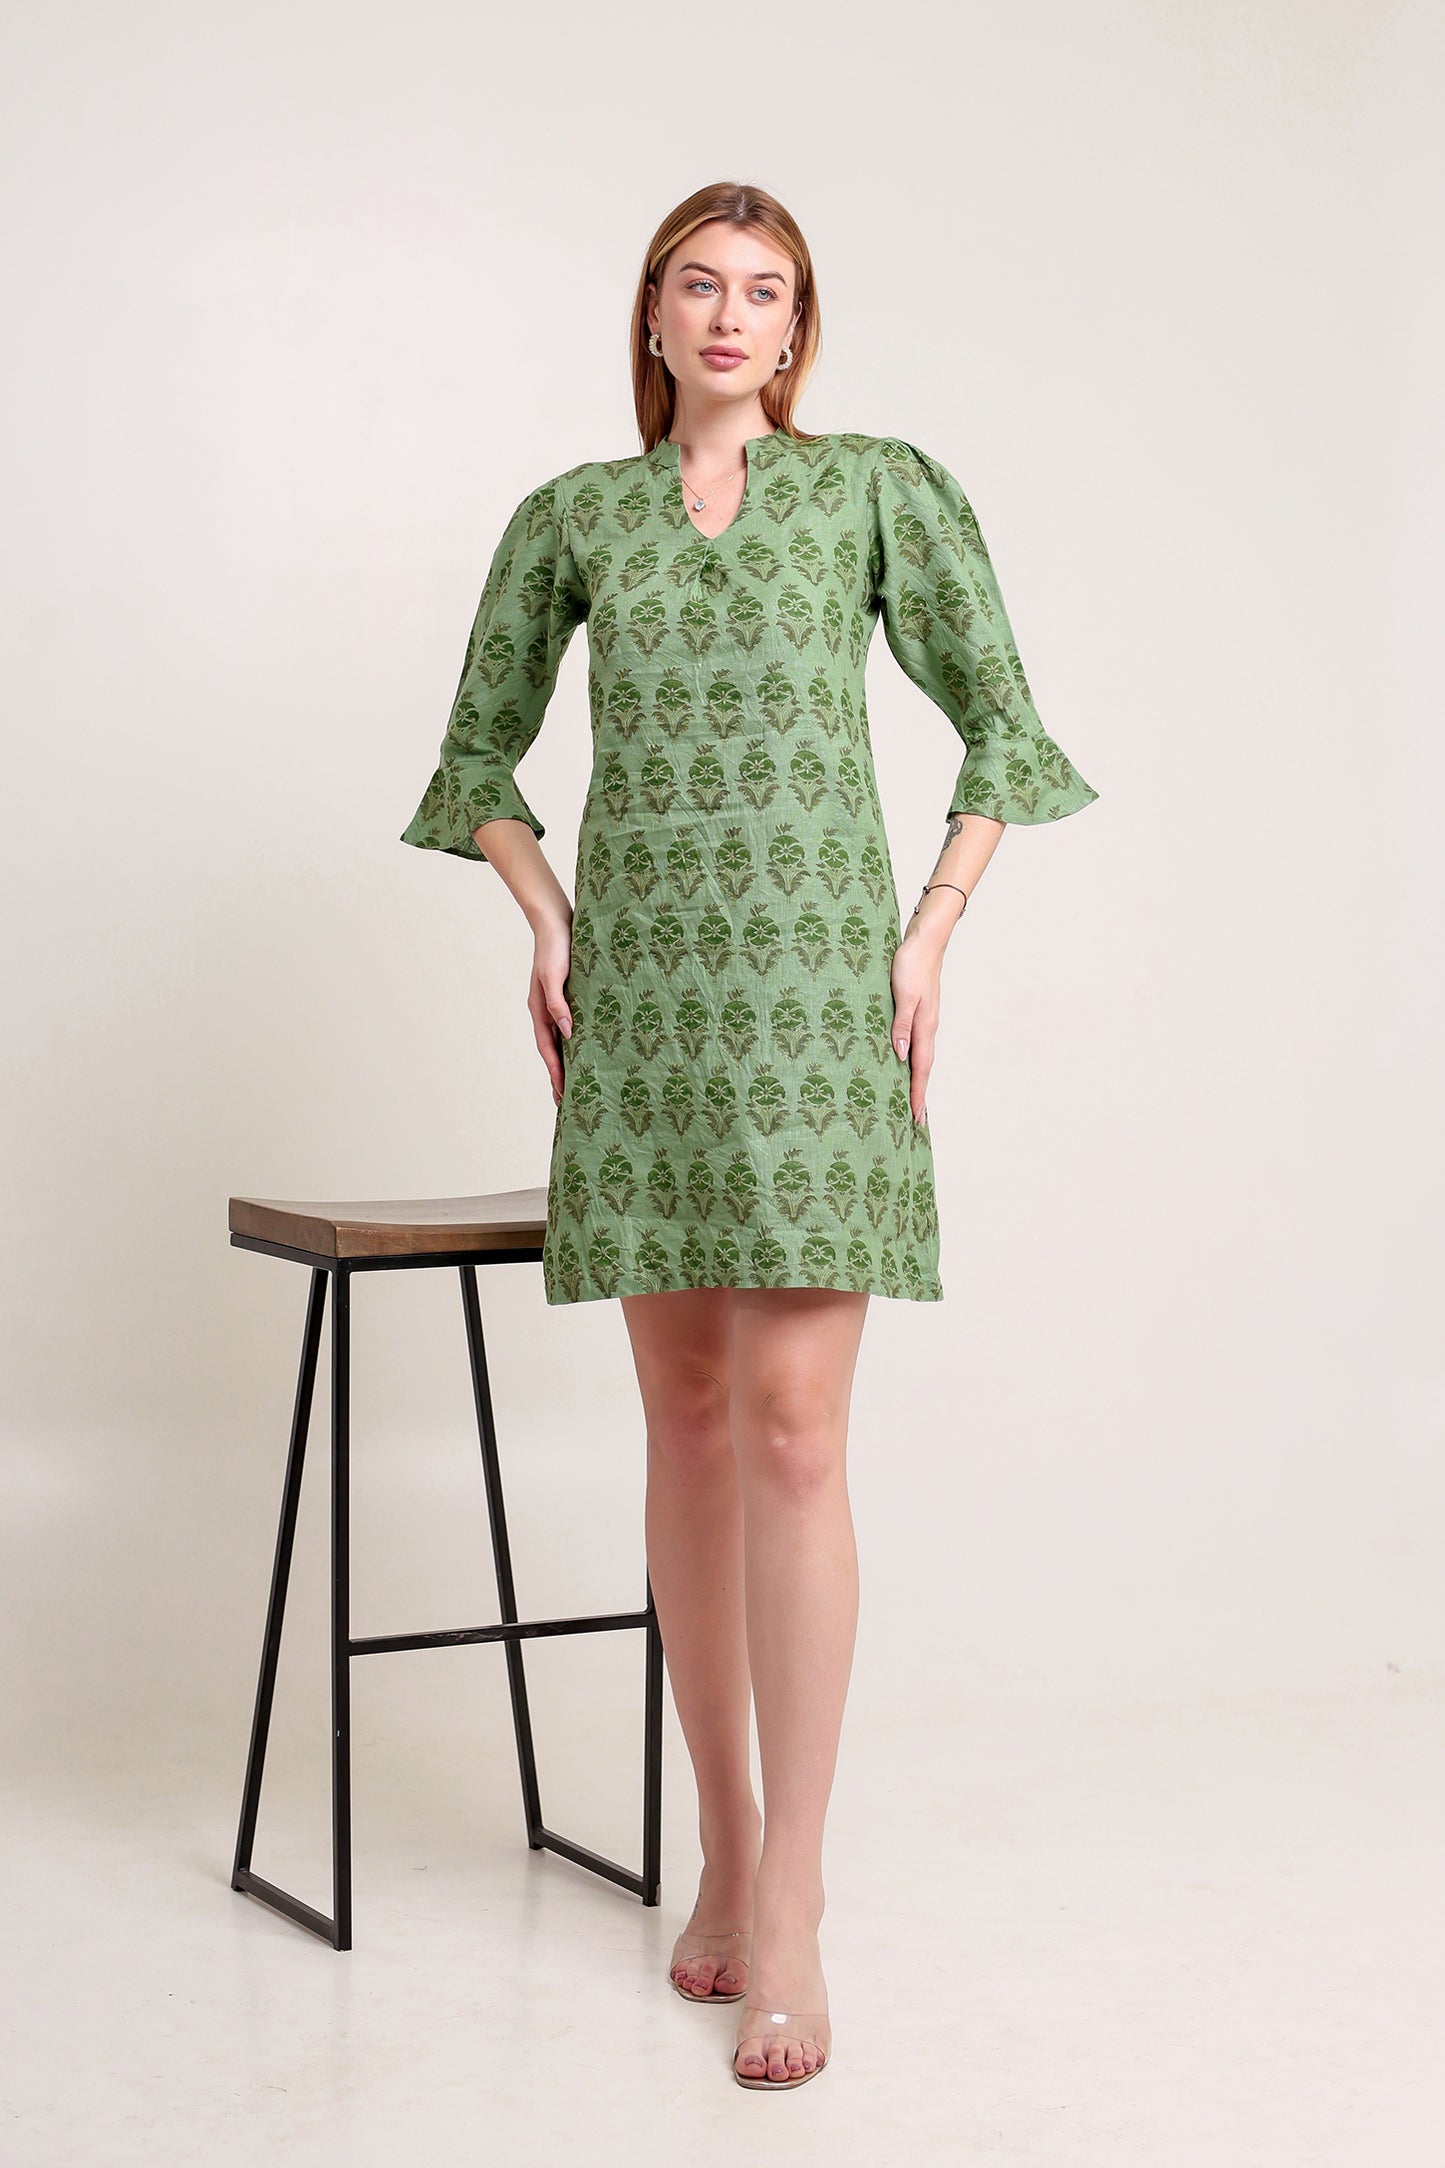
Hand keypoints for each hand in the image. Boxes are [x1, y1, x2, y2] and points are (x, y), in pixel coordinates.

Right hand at [528, 917, 572, 1104]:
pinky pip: (572, 1025)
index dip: (556, 1073)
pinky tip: (588, 1048)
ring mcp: (557, 1004)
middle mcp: (547, 1011)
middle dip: (559, 1076)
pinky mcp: (569, 996)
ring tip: (579, 1082)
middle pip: (553, 1051)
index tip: (563, 1095)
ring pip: (562, 1040)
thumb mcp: (555, 975)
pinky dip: (577, 1041)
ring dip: (569, 1061)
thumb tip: (567, 1033)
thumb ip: (558, 1003)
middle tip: (568, 1102)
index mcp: (539, 1010)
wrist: (556, 920)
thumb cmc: (556, 946)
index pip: (548, 1050)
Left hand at [890, 931, 941, 1125]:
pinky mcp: (919, 1012)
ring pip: (922, 1058)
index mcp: (925, 1026)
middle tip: (915, 1121)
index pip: (921, 1069)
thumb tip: (900, 1055)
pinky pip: (917, 1045)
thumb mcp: (902, 993)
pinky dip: (913, 1062)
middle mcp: (928, 1027)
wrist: (925, 941)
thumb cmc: (912, 963)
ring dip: (917, 1080)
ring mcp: (925, 1021)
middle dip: (919, 1094)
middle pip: (924, 1068)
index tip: (916, 1118)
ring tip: (911, 1100)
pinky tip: (905, 1064)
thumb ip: (901, 1024)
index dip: (917, 1094)